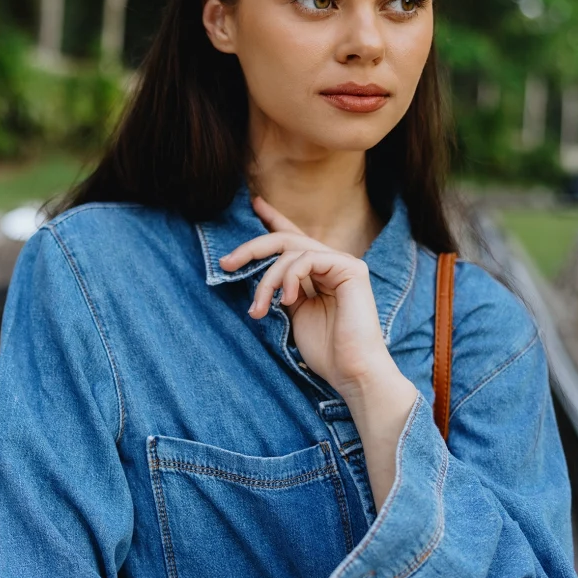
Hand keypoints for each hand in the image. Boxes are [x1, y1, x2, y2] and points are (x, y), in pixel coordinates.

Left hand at [218, 194, 405, 400]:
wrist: (351, 373)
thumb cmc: (326, 351)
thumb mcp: (295, 315)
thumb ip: (284, 289)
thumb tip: (264, 273)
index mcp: (320, 273)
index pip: (294, 239)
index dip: (274, 220)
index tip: (255, 204)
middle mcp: (333, 264)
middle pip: (286, 240)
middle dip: (252, 248)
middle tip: (226, 262)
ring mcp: (344, 264)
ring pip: (291, 251)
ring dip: (267, 279)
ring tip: (259, 308)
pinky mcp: (351, 268)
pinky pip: (307, 259)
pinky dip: (289, 277)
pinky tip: (285, 299)